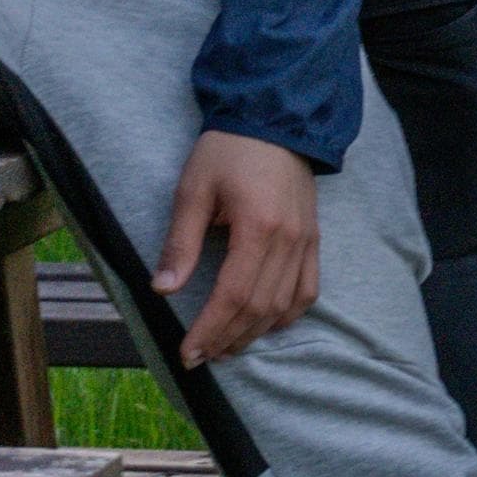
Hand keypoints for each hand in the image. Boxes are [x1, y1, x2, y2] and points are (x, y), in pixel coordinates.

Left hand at [158, 130, 320, 364]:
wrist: (275, 119)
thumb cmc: (229, 151)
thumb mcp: (193, 190)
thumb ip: (180, 242)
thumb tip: (162, 290)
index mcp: (259, 226)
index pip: (233, 294)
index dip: (209, 329)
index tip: (187, 352)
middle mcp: (289, 239)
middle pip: (259, 306)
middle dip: (226, 338)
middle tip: (199, 357)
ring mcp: (306, 239)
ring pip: (284, 304)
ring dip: (254, 333)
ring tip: (226, 347)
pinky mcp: (313, 237)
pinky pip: (308, 288)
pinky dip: (289, 314)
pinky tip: (266, 325)